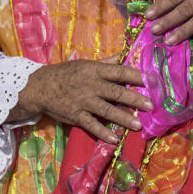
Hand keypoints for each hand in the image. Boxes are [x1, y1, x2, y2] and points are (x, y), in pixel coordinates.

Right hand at [14, 58, 151, 143]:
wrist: (41, 86)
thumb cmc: (67, 73)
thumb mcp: (86, 63)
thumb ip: (106, 62)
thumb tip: (125, 54)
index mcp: (95, 70)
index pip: (119, 72)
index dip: (136, 76)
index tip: (152, 80)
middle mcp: (91, 85)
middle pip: (116, 92)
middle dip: (134, 99)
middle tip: (150, 105)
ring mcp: (83, 101)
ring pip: (106, 110)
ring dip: (123, 118)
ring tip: (138, 125)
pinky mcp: (75, 115)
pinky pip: (91, 125)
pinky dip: (103, 132)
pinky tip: (115, 139)